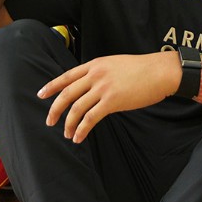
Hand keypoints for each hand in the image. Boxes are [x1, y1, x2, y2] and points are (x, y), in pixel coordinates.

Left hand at [41, 50, 177, 142]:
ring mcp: (103, 88)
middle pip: (67, 94)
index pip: (66, 76)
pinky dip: (82, 129)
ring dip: (69, 124)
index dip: (51, 86)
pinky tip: (79, 137)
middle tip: (49, 121)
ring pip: (76, 108)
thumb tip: (91, 85)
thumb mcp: (115, 64)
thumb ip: (100, 73)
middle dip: (55, 109)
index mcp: (94, 65)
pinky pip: (90, 118)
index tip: (41, 95)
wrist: (160, 72)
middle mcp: (95, 75)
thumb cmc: (142, 69)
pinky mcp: (112, 101)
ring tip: (67, 134)